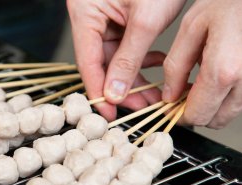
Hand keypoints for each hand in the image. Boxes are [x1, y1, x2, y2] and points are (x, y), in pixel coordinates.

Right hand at [67, 0, 185, 120]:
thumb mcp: (145, 20)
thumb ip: (128, 58)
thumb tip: (114, 92)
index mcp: (85, 13)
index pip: (87, 62)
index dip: (98, 91)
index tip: (109, 114)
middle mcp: (90, 17)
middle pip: (100, 63)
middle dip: (122, 87)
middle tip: (141, 106)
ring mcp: (105, 19)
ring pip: (114, 59)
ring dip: (134, 77)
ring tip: (154, 93)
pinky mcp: (119, 20)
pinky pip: (125, 48)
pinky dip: (140, 60)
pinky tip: (156, 66)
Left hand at [163, 0, 241, 128]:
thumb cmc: (231, 1)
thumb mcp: (192, 28)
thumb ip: (176, 66)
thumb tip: (170, 94)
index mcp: (224, 70)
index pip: (197, 115)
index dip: (180, 115)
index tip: (172, 108)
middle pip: (216, 120)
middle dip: (197, 112)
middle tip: (185, 96)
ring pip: (231, 112)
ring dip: (214, 105)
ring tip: (203, 83)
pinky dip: (229, 95)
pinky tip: (221, 77)